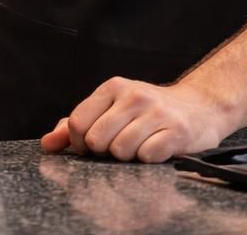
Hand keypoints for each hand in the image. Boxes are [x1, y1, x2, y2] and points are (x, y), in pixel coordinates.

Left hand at [40, 79, 227, 162]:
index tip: (91, 145)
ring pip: (119, 151)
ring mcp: (156, 112)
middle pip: (95, 140)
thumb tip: (47, 144)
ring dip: (127, 156)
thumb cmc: (148, 111)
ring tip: (139, 144)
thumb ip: (75, 125)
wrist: (199, 107)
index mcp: (113, 87)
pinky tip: (155, 147)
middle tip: (119, 144)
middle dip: (103, 151)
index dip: (79, 142)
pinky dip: (147, 159)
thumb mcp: (111, 109)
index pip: (77, 122)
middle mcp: (134, 96)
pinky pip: (146, 157)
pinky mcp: (176, 131)